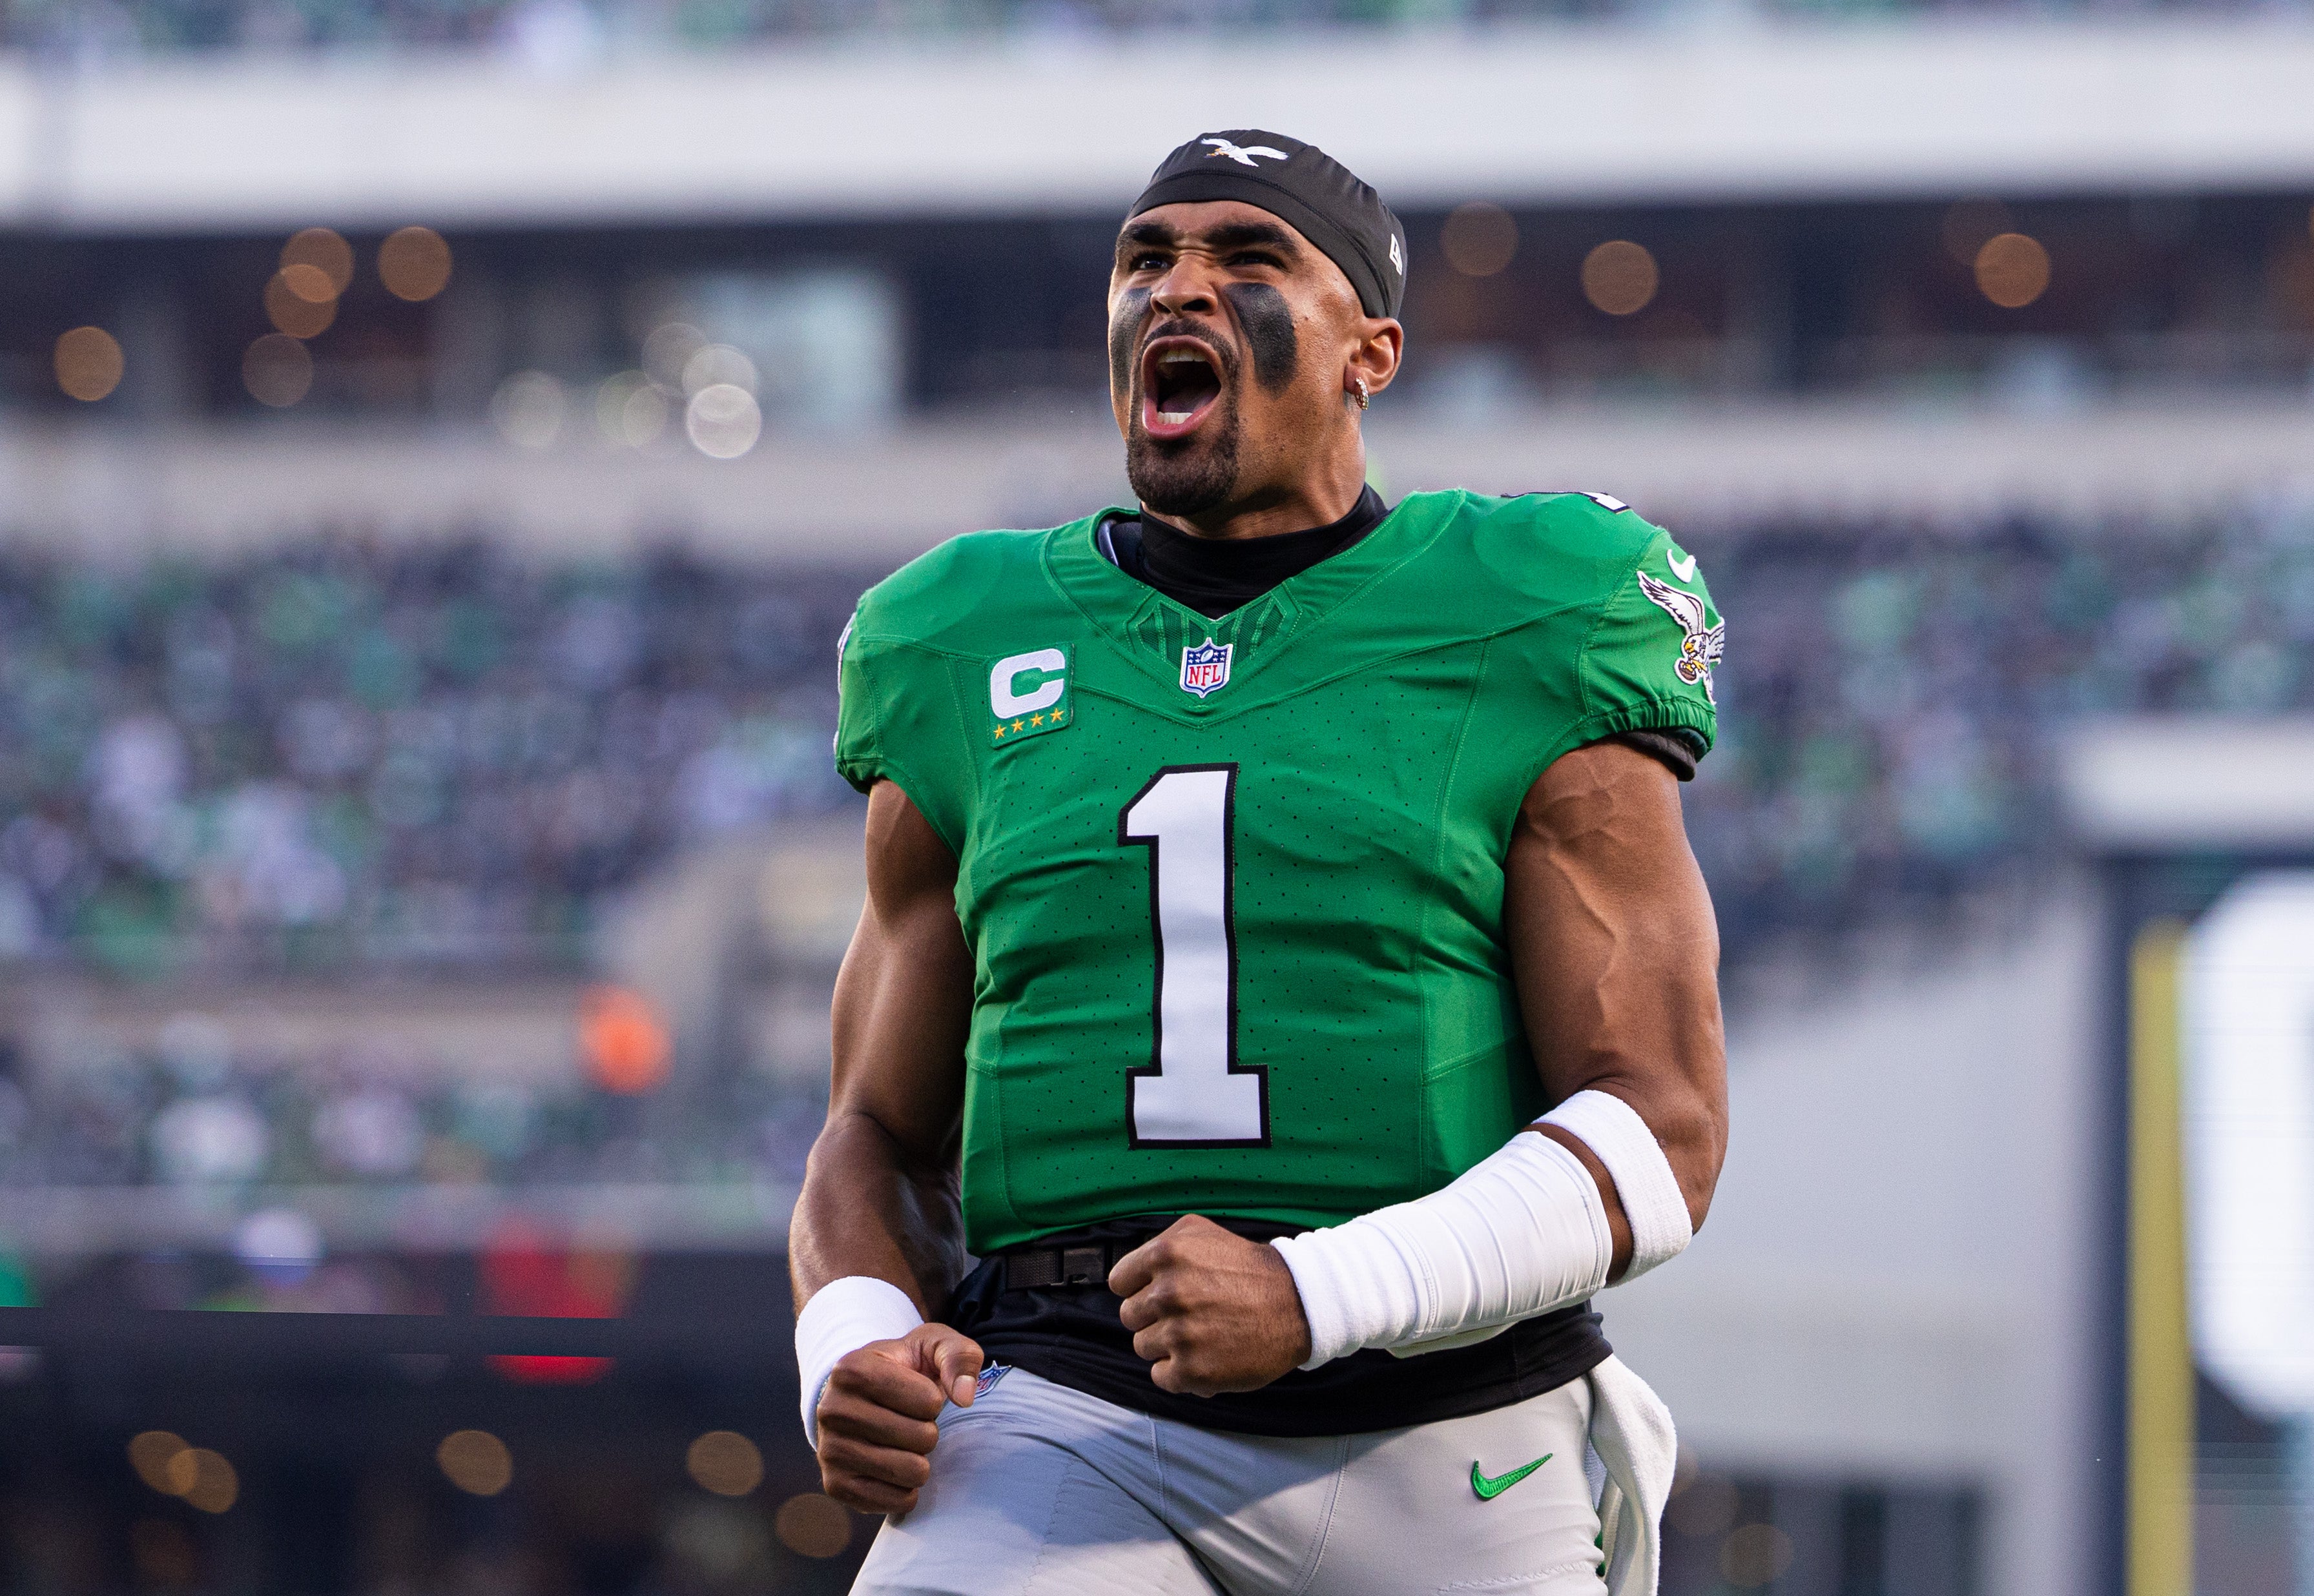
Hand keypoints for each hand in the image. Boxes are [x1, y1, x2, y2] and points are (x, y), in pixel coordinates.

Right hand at [813, 1322, 983, 1513]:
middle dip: (929, 1430)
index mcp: (852, 1368)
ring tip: (903, 1442)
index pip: (928, 1401)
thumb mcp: (934, 1347)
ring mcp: (829, 1451)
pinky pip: (897, 1501)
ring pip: (911, 1472)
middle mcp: (831, 1409)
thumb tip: (965, 1397)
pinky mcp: (835, 1486)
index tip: (917, 1391)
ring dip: (921, 1460)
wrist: (862, 1397)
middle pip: (921, 1438)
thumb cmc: (906, 1369)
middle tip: (911, 1421)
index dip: (935, 1399)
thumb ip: (960, 1357)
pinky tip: (896, 1467)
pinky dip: (908, 1489)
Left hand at [1109, 1215, 1312, 1396]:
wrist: (1297, 1304)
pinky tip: (1204, 1356)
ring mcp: (1179, 1334)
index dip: (1140, 1288)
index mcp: (1166, 1255)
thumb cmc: (1247, 1268)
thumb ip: (1159, 1245)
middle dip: (1154, 1316)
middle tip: (1189, 1313)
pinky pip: (1161, 1376)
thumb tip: (1131, 1275)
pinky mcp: (1192, 1371)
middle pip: (1130, 1316)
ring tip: (1201, 1334)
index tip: (1161, 1292)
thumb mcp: (1201, 1231)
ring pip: (1143, 1346)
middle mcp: (1168, 1293)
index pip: (1120, 1282)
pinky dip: (1178, 1372)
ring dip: (1166, 1344)